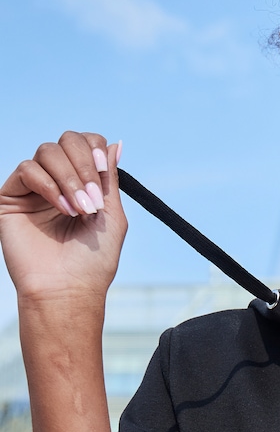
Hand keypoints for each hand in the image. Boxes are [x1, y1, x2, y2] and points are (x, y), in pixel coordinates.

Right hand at [0, 131, 126, 303]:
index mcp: (82, 185)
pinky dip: (49, 185)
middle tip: (92, 200)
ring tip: (79, 211)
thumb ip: (110, 179)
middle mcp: (58, 182)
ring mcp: (34, 189)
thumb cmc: (92, 263)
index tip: (103, 170)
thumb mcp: (112, 217)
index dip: (94, 150)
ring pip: (47, 151)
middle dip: (84, 164)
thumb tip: (116, 142)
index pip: (86, 144)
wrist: (67, 291)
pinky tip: (62, 209)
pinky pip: (28, 169)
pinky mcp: (12, 197)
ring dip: (69, 178)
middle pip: (67, 141)